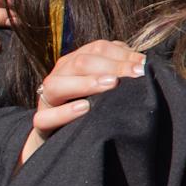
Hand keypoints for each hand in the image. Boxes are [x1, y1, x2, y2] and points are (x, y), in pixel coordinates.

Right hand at [20, 40, 145, 164]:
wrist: (60, 136)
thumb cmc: (90, 105)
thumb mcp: (105, 86)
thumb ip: (120, 71)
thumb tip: (144, 64)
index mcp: (75, 61)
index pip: (97, 49)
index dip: (122, 55)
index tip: (144, 66)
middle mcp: (59, 75)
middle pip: (80, 62)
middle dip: (111, 67)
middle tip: (135, 74)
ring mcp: (47, 98)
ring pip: (57, 85)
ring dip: (85, 83)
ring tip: (111, 85)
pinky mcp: (41, 122)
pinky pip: (45, 117)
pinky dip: (64, 112)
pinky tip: (84, 108)